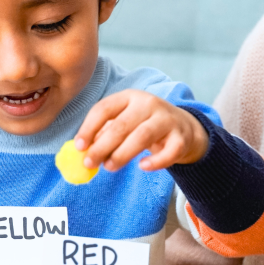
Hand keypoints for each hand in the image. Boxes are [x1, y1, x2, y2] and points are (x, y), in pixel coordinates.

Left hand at [75, 89, 208, 171]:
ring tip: (109, 167)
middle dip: (102, 146)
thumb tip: (83, 152)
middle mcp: (148, 104)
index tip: (79, 146)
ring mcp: (167, 119)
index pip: (104, 108)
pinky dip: (156, 161)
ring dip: (122, 154)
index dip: (89, 128)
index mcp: (129, 97)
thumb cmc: (145, 125)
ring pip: (142, 136)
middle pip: (121, 125)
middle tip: (90, 163)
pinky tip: (143, 167)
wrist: (184, 128)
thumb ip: (105, 134)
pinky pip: (169, 151)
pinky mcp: (181, 137)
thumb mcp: (125, 122)